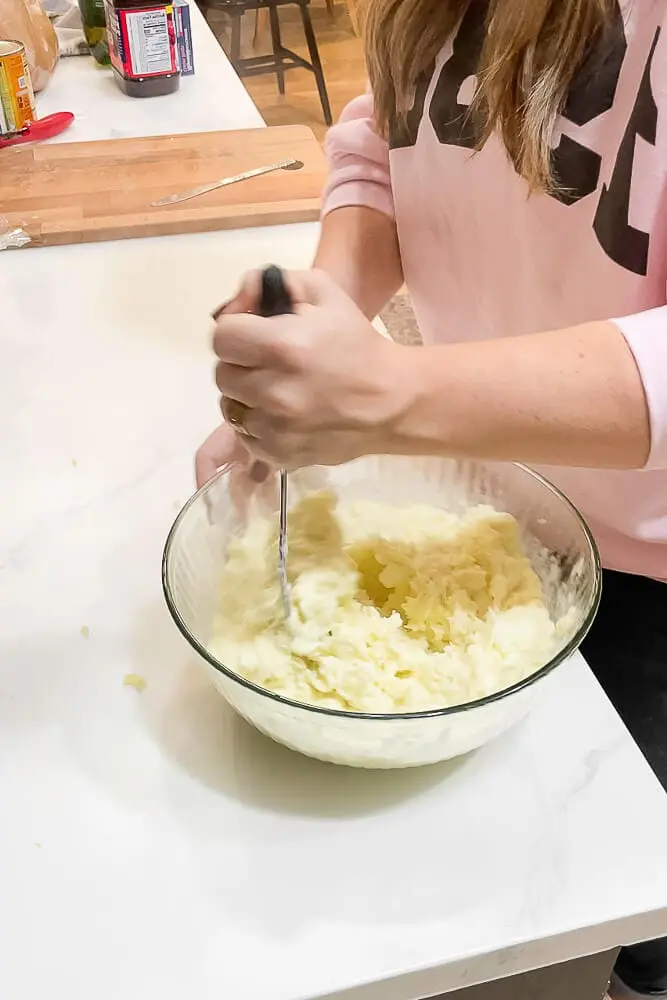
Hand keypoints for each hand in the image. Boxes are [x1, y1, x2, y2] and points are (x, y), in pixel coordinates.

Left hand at [212, 268, 411, 467]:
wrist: (392, 402)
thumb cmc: (357, 344)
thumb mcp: (325, 293)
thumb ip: (278, 282)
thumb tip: (245, 291)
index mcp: (282, 345)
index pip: (221, 337)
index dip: (235, 330)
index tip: (253, 333)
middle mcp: (273, 390)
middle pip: (222, 373)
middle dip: (240, 363)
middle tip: (267, 362)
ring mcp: (275, 428)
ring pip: (230, 407)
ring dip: (245, 396)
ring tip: (275, 389)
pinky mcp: (279, 454)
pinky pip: (245, 436)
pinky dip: (257, 425)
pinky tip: (282, 415)